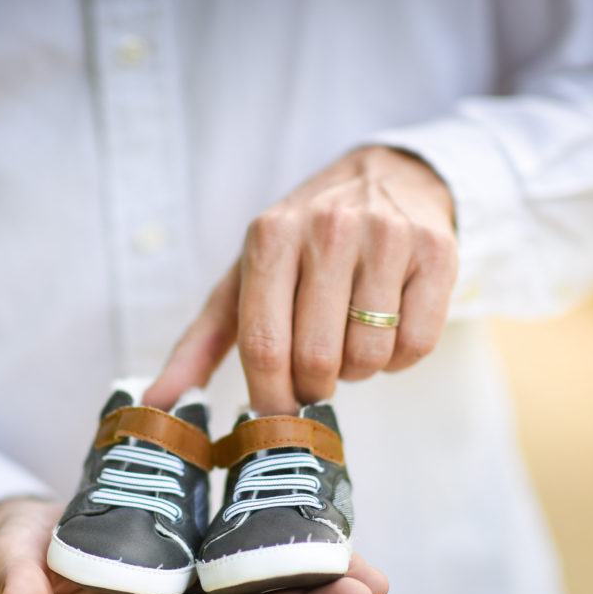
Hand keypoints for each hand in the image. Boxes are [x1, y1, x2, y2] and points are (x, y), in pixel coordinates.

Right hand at [0, 498, 388, 593]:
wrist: (28, 553)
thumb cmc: (19, 553)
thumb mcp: (8, 558)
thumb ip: (14, 579)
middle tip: (365, 590)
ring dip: (316, 592)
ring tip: (372, 579)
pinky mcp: (200, 583)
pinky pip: (253, 581)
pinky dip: (295, 568)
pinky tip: (342, 555)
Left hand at [145, 145, 456, 414]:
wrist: (386, 176)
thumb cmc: (303, 243)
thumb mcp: (244, 279)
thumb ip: (198, 344)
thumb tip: (155, 404)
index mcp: (270, 236)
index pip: (264, 345)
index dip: (269, 398)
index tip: (274, 417)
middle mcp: (328, 229)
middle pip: (316, 358)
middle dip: (314, 387)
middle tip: (316, 373)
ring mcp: (387, 237)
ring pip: (369, 356)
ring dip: (358, 369)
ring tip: (351, 338)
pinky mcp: (437, 252)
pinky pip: (416, 344)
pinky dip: (400, 357)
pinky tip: (388, 328)